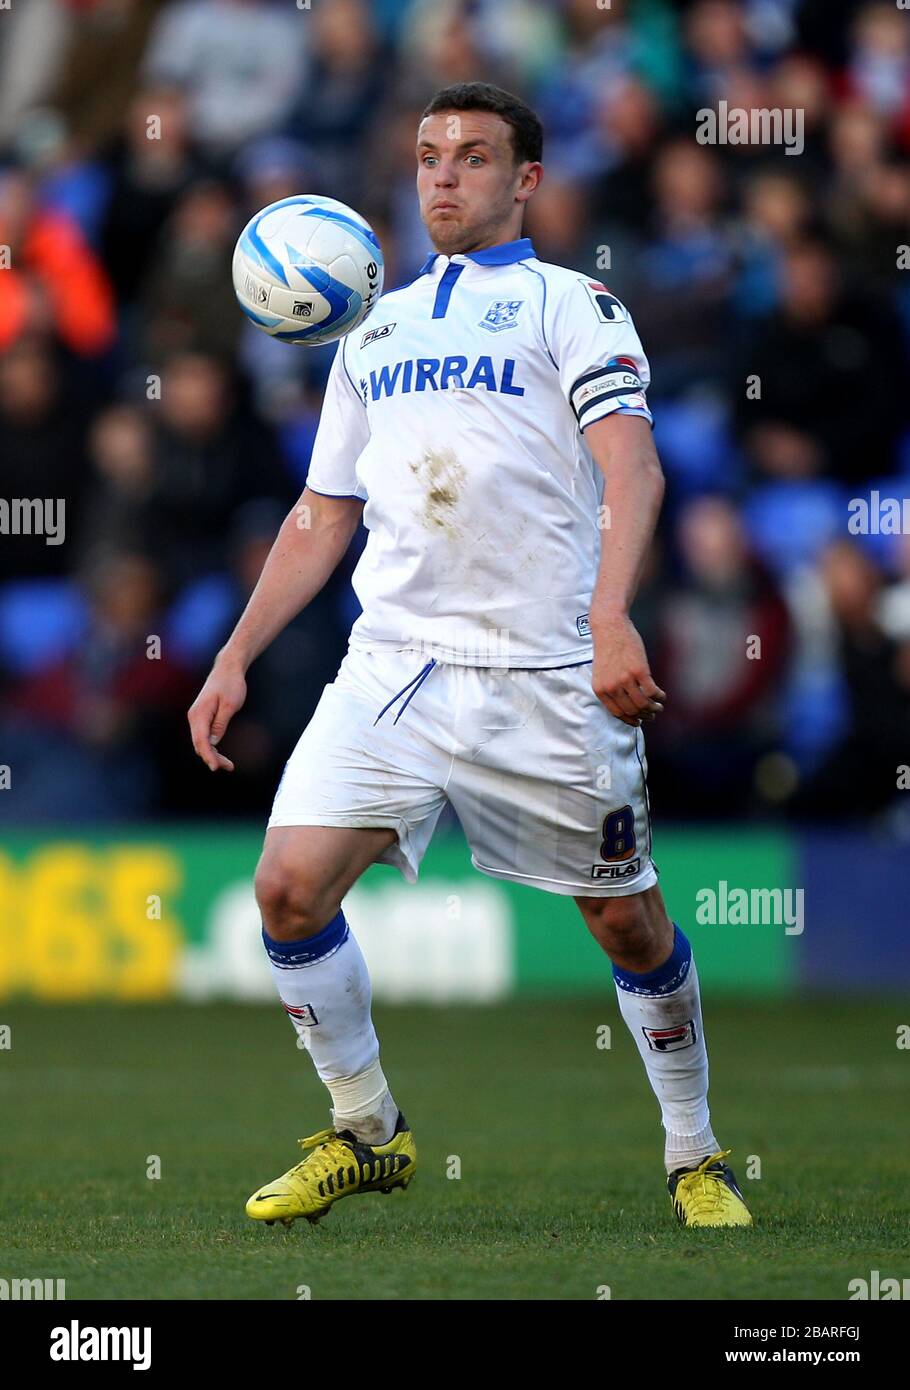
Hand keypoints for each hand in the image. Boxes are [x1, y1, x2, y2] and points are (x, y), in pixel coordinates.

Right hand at [187, 656, 246, 770]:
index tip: (216, 767)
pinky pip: (204, 737)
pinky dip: (211, 747)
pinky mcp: (202, 718)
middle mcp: (194, 717)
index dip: (208, 756)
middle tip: (230, 767)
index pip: (201, 741)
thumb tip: (213, 743)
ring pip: (201, 742)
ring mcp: (197, 718)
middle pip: (200, 744)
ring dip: (212, 754)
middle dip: (212, 758)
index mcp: (199, 714)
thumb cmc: (231, 685)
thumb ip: (220, 724)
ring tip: (228, 765)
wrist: (227, 669)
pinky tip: (220, 755)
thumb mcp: (230, 705)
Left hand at [592, 614, 665, 726]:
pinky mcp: (639, 671)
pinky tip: (662, 696)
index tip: (638, 722)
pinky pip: (652, 691)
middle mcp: (611, 687)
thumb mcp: (602, 672)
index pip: (617, 713)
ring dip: (654, 708)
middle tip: (652, 714)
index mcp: (600, 690)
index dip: (630, 720)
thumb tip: (628, 705)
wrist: (610, 626)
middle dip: (644, 716)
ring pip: (643, 704)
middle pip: (632, 710)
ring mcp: (625, 679)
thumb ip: (611, 688)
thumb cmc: (607, 648)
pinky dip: (659, 697)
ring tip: (659, 707)